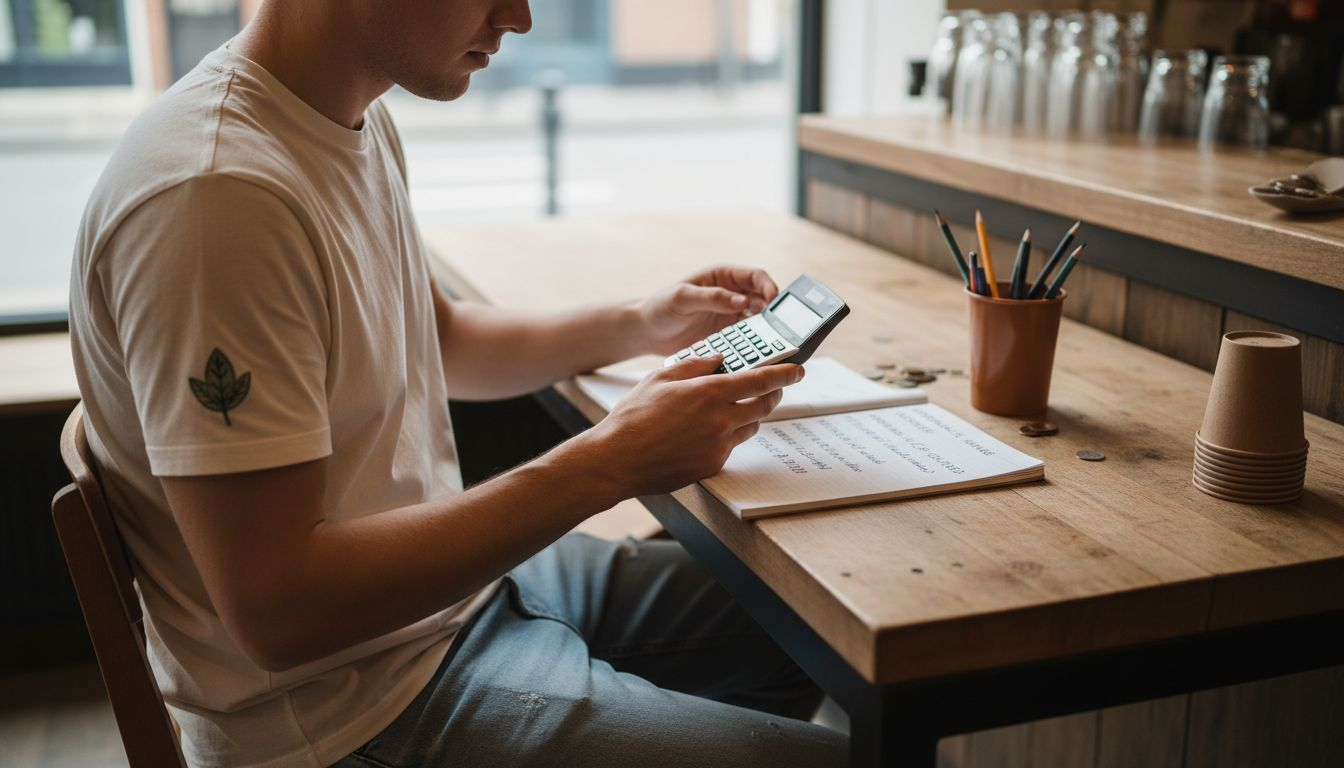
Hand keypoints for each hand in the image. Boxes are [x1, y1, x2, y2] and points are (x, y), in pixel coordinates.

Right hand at [580, 355, 804, 496]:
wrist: (616, 460)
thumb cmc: (632, 418)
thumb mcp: (660, 378)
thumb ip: (694, 365)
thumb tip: (718, 360)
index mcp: (710, 392)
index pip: (761, 380)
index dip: (784, 374)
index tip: (798, 369)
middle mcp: (721, 420)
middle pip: (764, 405)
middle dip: (773, 395)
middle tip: (771, 388)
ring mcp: (719, 446)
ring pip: (750, 427)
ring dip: (748, 416)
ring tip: (730, 409)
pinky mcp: (713, 465)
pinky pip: (730, 446)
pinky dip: (725, 436)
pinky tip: (702, 433)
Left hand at [636, 266, 778, 354]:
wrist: (647, 332)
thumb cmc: (660, 306)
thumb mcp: (682, 298)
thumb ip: (712, 297)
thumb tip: (741, 301)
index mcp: (723, 276)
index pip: (755, 277)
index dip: (768, 286)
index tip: (773, 302)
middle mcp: (732, 294)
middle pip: (763, 299)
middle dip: (773, 311)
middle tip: (779, 327)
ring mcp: (731, 315)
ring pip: (760, 320)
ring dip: (767, 330)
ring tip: (772, 342)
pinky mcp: (728, 335)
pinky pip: (749, 338)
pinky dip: (755, 344)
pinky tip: (757, 353)